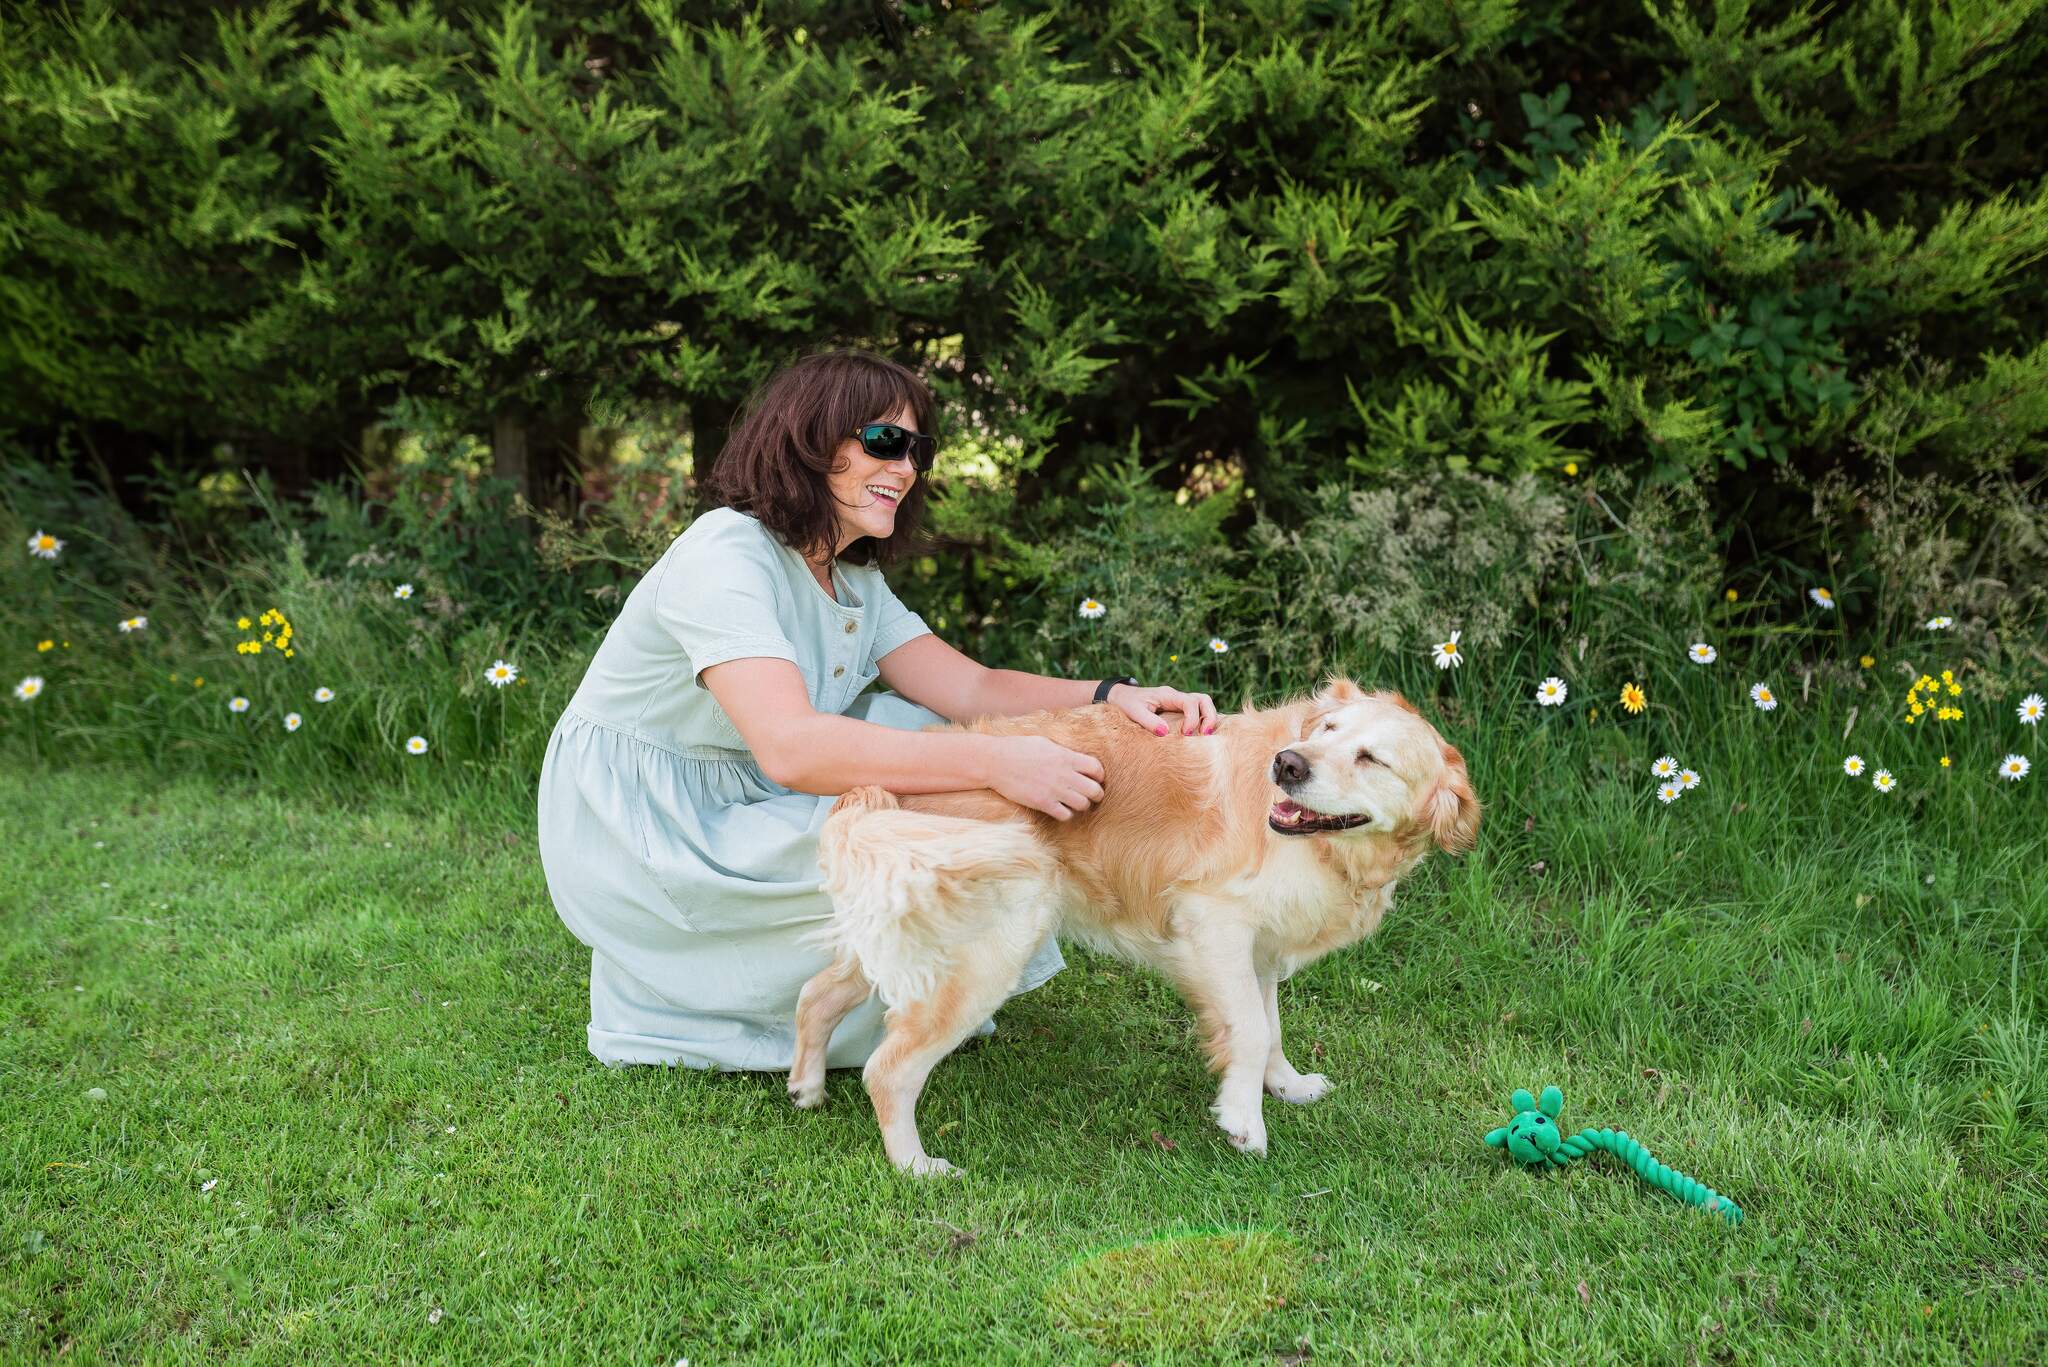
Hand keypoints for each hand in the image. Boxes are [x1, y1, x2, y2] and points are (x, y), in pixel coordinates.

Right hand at [983, 734, 1105, 821]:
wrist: (996, 762)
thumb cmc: (1018, 748)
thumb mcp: (1045, 743)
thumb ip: (1064, 753)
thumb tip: (1076, 758)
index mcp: (1066, 757)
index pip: (1097, 769)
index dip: (1099, 775)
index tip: (1095, 778)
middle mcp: (1064, 774)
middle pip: (1095, 790)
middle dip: (1097, 794)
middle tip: (1092, 795)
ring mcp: (1054, 790)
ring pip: (1083, 805)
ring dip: (1082, 805)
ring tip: (1076, 802)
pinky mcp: (1043, 803)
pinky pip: (1065, 815)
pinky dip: (1067, 814)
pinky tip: (1061, 809)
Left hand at [1108, 683, 1216, 736]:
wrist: (1119, 696)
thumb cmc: (1126, 703)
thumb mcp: (1134, 712)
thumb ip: (1149, 722)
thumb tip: (1166, 733)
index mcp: (1167, 695)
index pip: (1189, 701)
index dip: (1193, 718)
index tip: (1185, 734)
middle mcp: (1176, 696)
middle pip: (1203, 699)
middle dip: (1209, 716)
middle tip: (1206, 734)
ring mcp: (1178, 702)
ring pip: (1203, 704)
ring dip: (1209, 718)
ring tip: (1206, 735)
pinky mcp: (1178, 709)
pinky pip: (1197, 711)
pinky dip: (1203, 720)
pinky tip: (1201, 733)